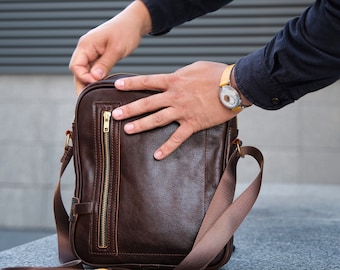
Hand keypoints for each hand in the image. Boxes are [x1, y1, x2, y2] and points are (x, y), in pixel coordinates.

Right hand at [69, 0, 151, 93]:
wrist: (134, 23)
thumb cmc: (125, 31)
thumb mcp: (116, 49)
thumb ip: (104, 64)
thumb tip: (94, 78)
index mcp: (86, 45)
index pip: (76, 66)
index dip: (83, 78)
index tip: (95, 84)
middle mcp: (86, 50)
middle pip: (78, 71)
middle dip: (83, 85)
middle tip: (89, 100)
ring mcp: (91, 54)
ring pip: (85, 72)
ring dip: (89, 83)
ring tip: (93, 97)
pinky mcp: (98, 57)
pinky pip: (93, 71)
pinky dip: (95, 79)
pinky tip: (99, 88)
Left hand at [112, 61, 240, 159]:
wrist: (234, 85)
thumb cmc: (216, 73)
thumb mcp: (194, 67)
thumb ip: (180, 74)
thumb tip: (172, 78)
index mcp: (174, 81)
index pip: (147, 82)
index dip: (131, 84)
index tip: (116, 86)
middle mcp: (174, 97)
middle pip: (147, 103)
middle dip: (130, 109)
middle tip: (115, 115)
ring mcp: (182, 111)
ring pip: (157, 119)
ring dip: (141, 125)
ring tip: (127, 130)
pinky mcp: (193, 123)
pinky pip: (178, 138)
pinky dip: (167, 147)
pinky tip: (157, 155)